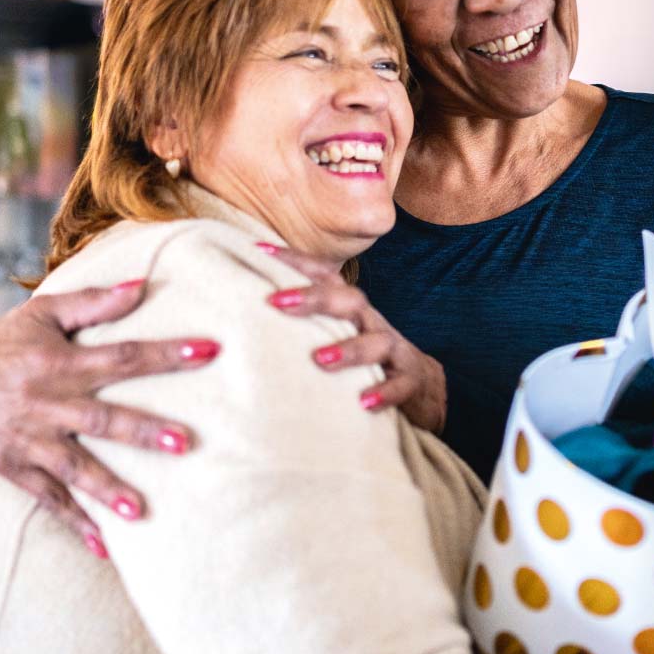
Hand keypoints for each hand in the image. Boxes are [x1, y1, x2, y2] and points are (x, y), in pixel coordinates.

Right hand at [0, 281, 219, 553]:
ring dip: (107, 488)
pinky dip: (76, 523)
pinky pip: (50, 499)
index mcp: (61, 362)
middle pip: (102, 419)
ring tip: (140, 510)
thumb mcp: (45, 313)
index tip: (210, 352)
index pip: (122, 357)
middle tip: (184, 442)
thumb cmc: (6, 343)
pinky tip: (105, 547)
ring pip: (74, 467)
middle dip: (142, 431)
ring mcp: (33, 440)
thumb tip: (143, 285)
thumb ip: (95, 302)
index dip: (166, 354)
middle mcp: (49, 402)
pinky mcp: (18, 468)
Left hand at [260, 244, 446, 434]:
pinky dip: (384, 392)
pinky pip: (400, 385)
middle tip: (277, 302)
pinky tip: (364, 403)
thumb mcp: (333, 336)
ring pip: (375, 341)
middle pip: (347, 300)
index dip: (295, 261)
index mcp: (348, 309)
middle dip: (314, 298)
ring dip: (349, 349)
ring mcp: (392, 350)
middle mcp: (369, 322)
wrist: (419, 386)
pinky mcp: (409, 380)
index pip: (324, 276)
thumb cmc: (360, 360)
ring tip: (320, 359)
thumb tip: (234, 328)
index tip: (259, 250)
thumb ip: (297, 329)